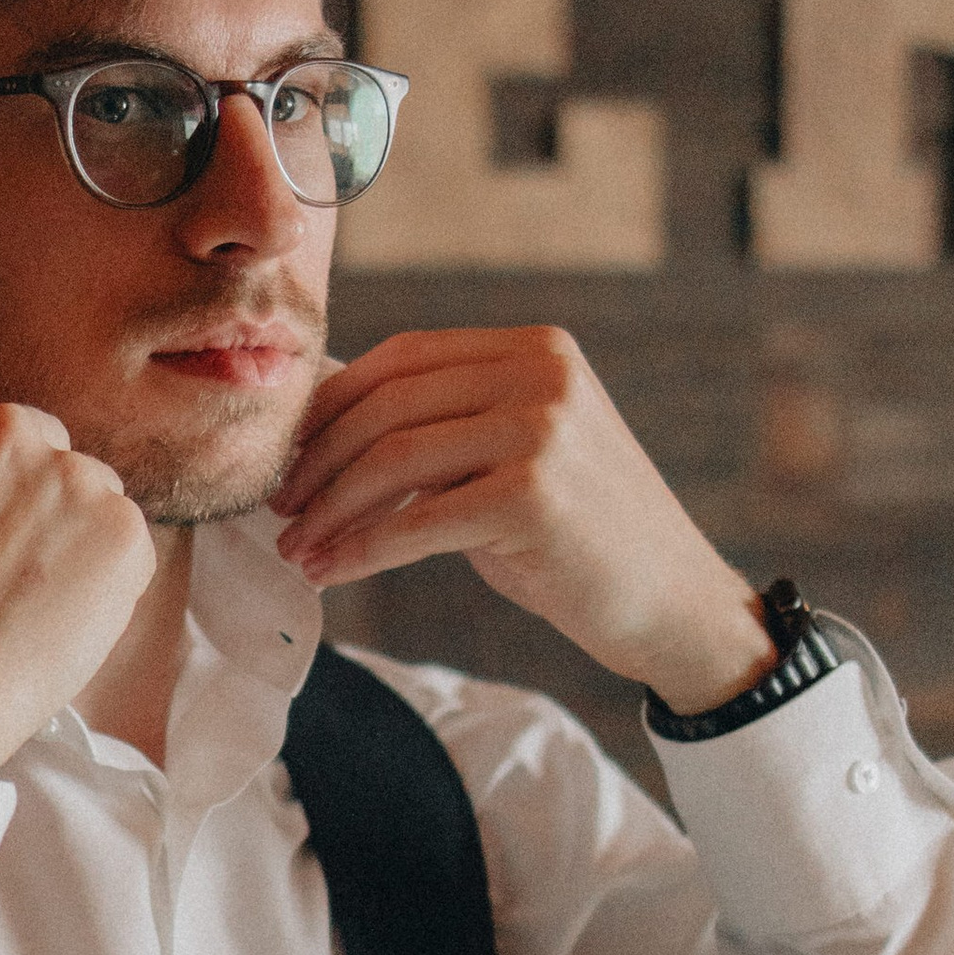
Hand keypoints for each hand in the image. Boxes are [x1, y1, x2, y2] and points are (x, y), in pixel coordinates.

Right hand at [0, 378, 158, 773]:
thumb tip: (3, 495)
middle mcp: (1, 424)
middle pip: (45, 450)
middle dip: (35, 504)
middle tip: (0, 578)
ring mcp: (66, 471)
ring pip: (92, 495)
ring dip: (74, 541)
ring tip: (22, 611)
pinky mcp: (120, 525)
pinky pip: (127, 547)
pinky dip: (106, 586)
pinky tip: (53, 626)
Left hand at [274, 326, 772, 714]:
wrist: (674, 604)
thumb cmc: (581, 539)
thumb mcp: (516, 457)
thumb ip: (447, 431)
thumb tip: (327, 434)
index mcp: (536, 349)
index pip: (403, 358)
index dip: (331, 404)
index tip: (290, 453)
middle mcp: (541, 375)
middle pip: (388, 404)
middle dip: (318, 460)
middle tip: (278, 506)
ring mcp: (541, 430)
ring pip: (392, 459)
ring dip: (328, 509)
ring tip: (297, 547)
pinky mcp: (533, 496)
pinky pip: (415, 523)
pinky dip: (359, 550)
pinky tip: (331, 571)